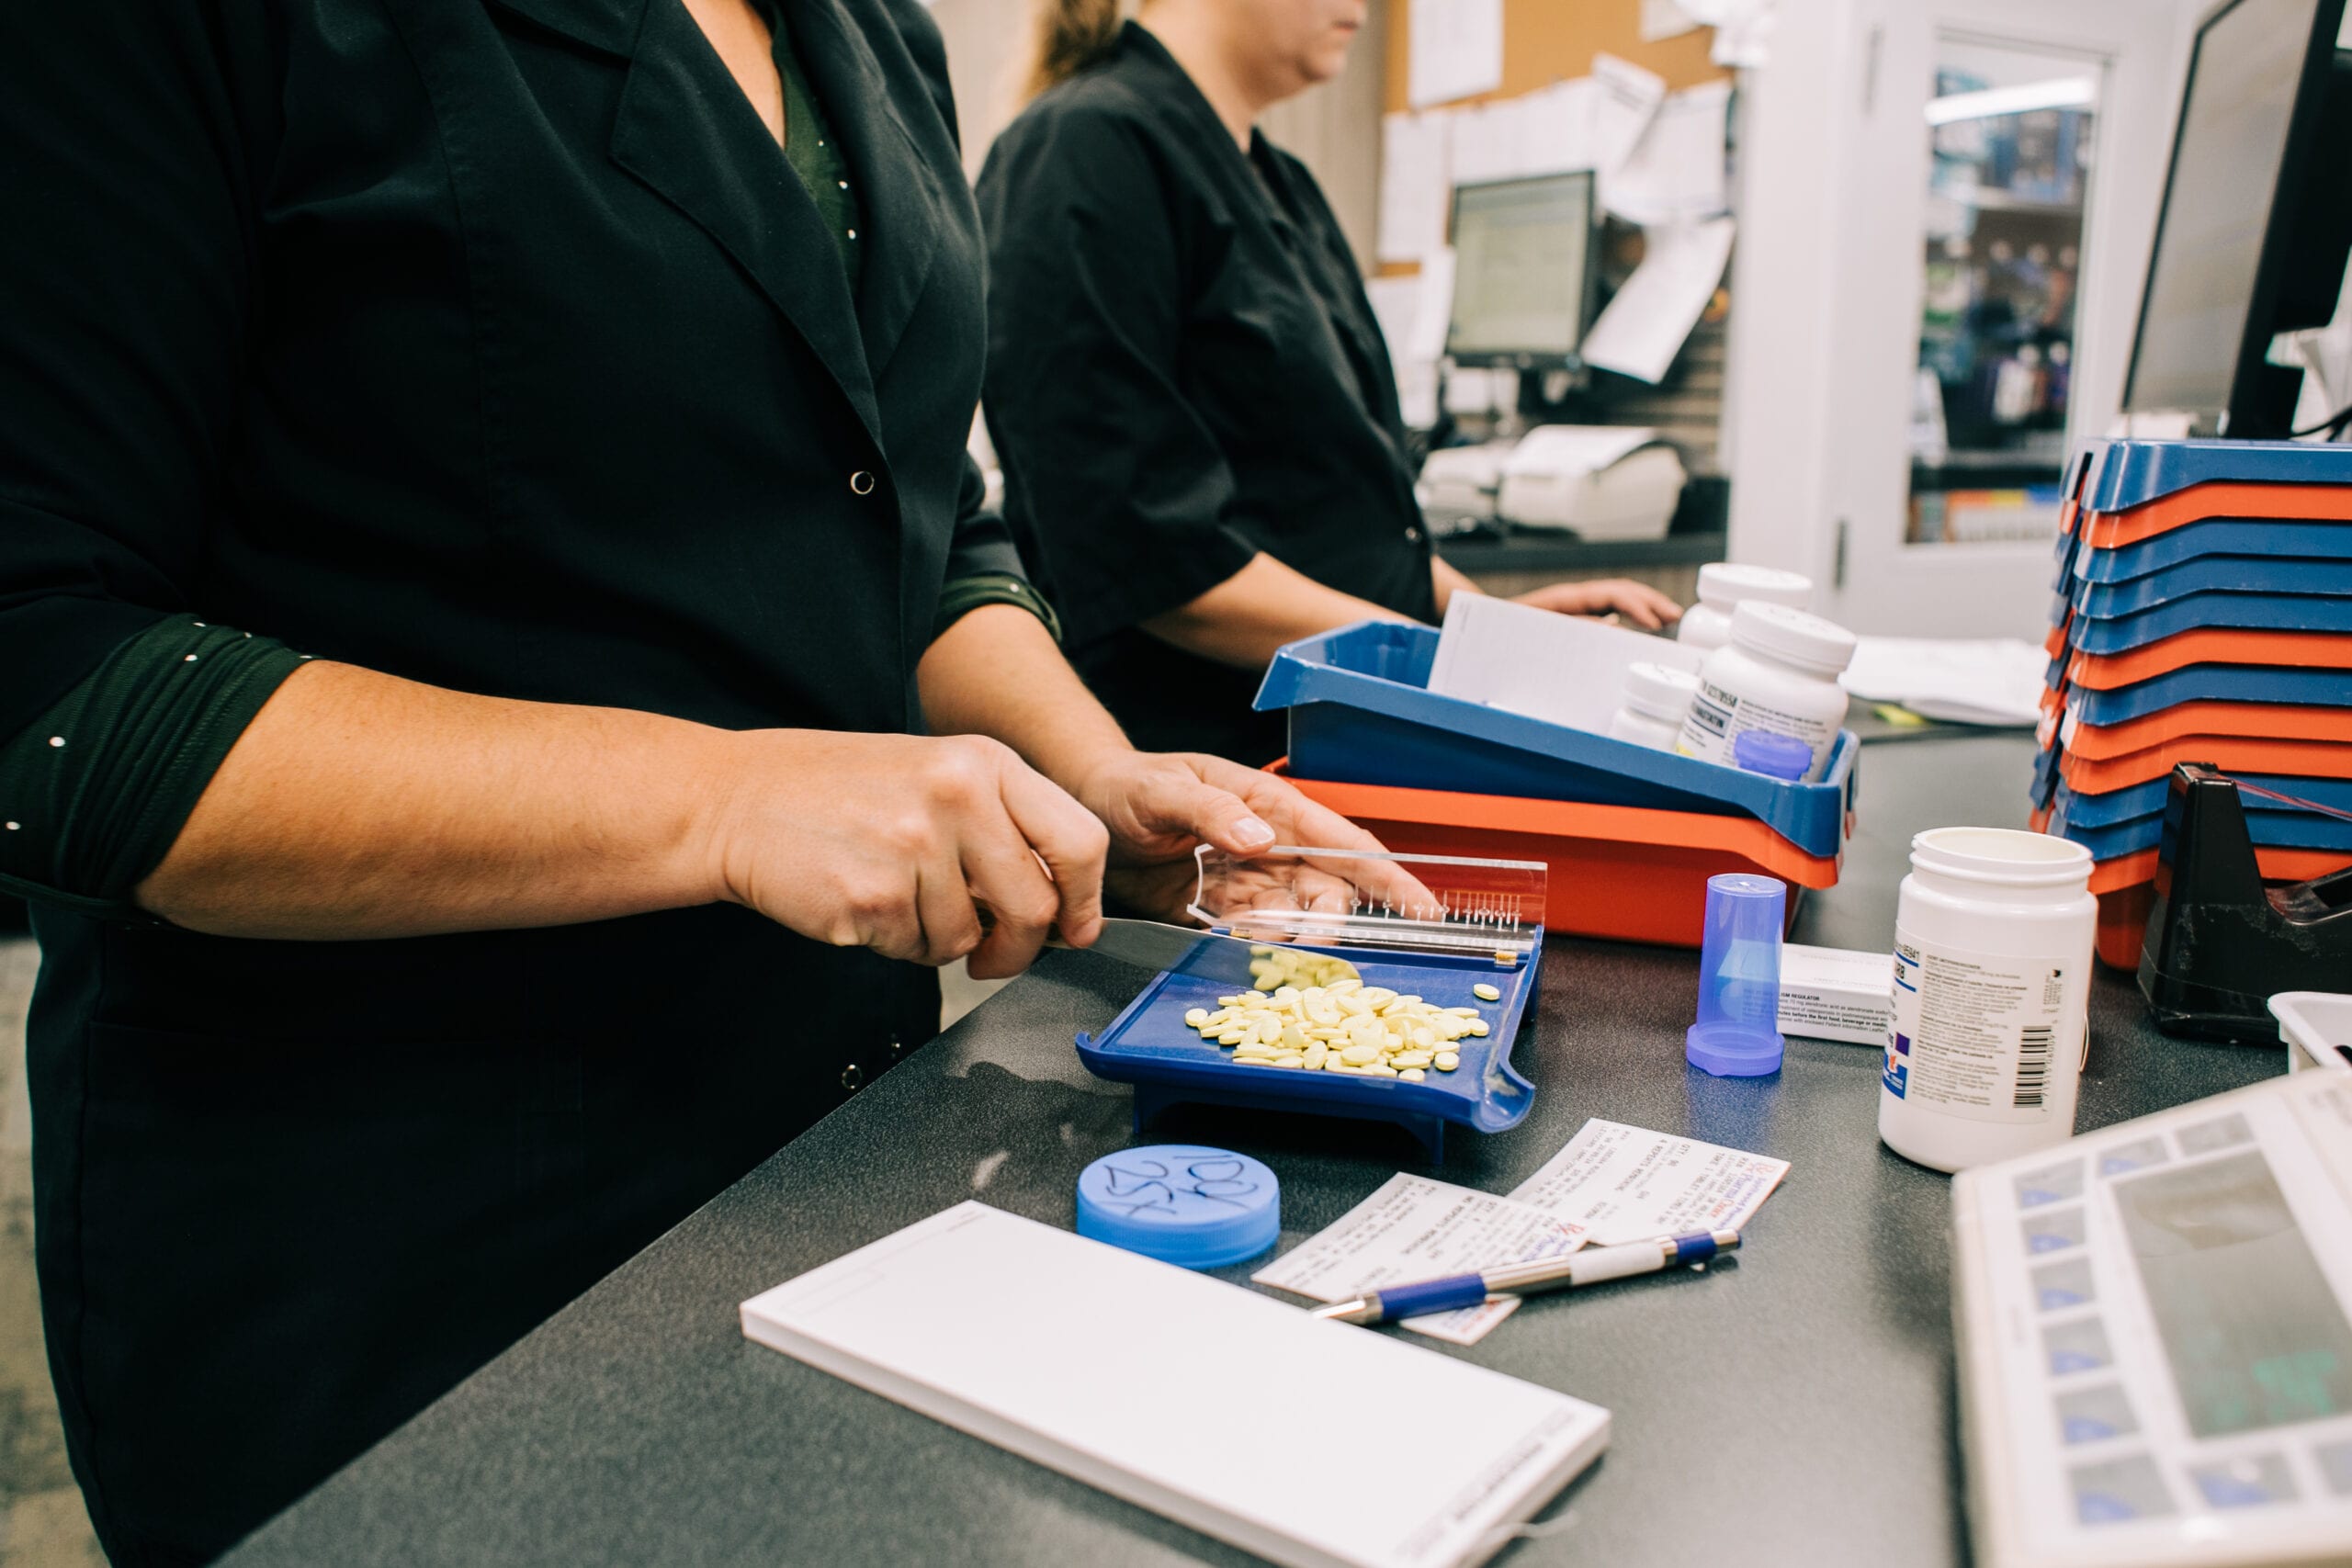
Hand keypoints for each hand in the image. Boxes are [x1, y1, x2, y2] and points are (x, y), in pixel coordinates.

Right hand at [704, 730, 1108, 979]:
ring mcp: (913, 847)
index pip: (1080, 840)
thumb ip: (1002, 824)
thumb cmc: (837, 791)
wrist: (735, 800)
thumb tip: (1062, 902)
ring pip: (969, 937)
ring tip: (896, 897)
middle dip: (1019, 946)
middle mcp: (957, 797)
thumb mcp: (936, 774)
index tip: (1074, 926)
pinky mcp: (872, 897)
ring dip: (940, 939)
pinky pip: (917, 950)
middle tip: (994, 954)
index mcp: (983, 762)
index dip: (1085, 899)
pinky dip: (897, 943)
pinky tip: (865, 902)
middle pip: (1035, 906)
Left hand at [1066, 752, 1396, 924]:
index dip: (1388, 876)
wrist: (1082, 810)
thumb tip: (1260, 838)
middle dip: (1330, 920)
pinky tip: (1246, 959)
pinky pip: (1249, 938)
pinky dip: (1253, 952)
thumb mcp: (1164, 790)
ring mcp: (1245, 880)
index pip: (1343, 840)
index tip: (1424, 910)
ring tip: (1273, 953)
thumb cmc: (1128, 785)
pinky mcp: (1216, 911)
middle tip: (1315, 945)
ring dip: (1290, 941)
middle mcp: (1267, 845)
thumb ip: (1210, 811)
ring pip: (1291, 919)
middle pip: (1325, 889)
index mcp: (1269, 806)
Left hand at [1511, 577, 1683, 630]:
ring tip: (1671, 618)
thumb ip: (1569, 628)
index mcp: (1566, 598)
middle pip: (1623, 590)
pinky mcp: (1577, 615)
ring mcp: (1578, 604)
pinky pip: (1611, 610)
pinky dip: (1634, 614)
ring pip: (1621, 598)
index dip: (1636, 606)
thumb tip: (1609, 626)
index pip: (1611, 594)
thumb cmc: (1503, 630)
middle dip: (1651, 602)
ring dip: (1648, 606)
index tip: (1654, 623)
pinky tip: (1647, 624)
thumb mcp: (1533, 632)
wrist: (1482, 625)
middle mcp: (1575, 597)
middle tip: (1676, 618)